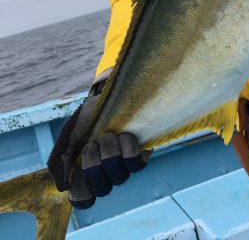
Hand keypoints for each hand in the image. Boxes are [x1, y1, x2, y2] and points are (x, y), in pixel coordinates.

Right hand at [47, 93, 149, 208]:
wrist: (103, 98)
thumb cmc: (84, 121)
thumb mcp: (66, 139)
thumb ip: (59, 162)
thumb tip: (64, 187)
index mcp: (86, 175)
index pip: (85, 200)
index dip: (81, 191)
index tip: (76, 170)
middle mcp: (106, 174)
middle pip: (102, 189)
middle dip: (93, 166)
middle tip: (90, 145)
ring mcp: (123, 165)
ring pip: (119, 177)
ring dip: (110, 154)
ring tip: (107, 136)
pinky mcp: (140, 153)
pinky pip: (137, 164)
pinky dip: (128, 150)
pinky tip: (123, 135)